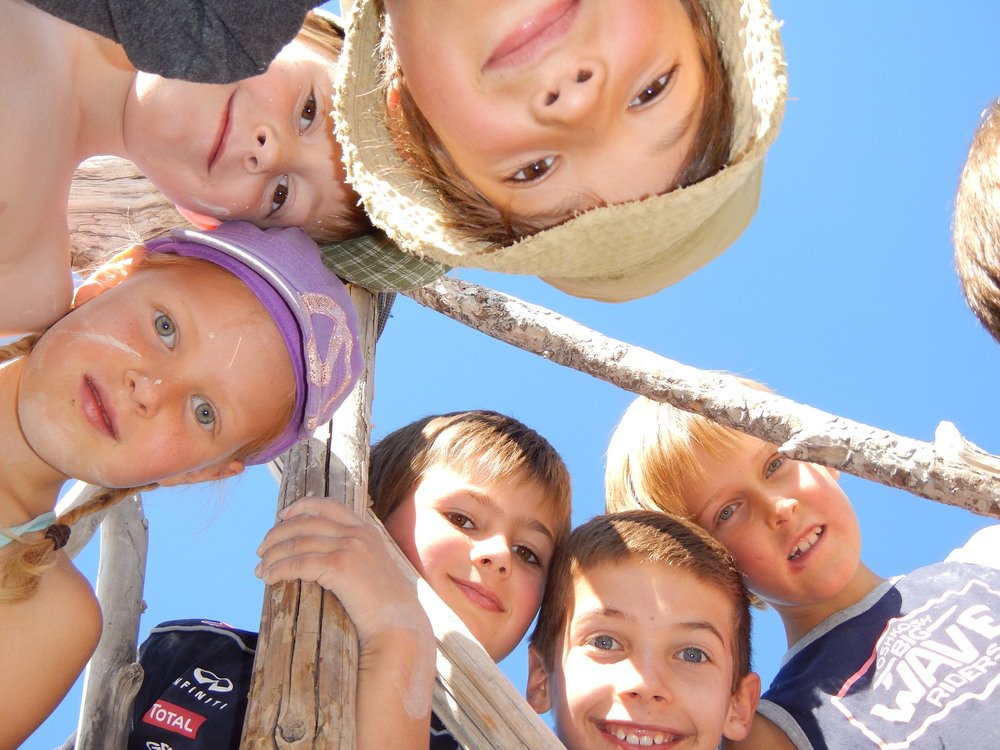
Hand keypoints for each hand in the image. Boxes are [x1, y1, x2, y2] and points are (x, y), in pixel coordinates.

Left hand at [255, 497, 427, 646]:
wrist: (398, 622)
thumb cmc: (386, 604)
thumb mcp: (373, 566)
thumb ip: (354, 552)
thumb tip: (321, 553)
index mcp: (366, 529)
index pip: (328, 505)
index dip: (301, 506)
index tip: (282, 515)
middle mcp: (357, 533)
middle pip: (306, 522)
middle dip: (278, 534)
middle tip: (262, 550)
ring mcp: (349, 547)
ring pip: (298, 543)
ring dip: (273, 555)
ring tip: (260, 568)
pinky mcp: (339, 566)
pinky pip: (299, 563)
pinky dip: (279, 570)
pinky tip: (268, 578)